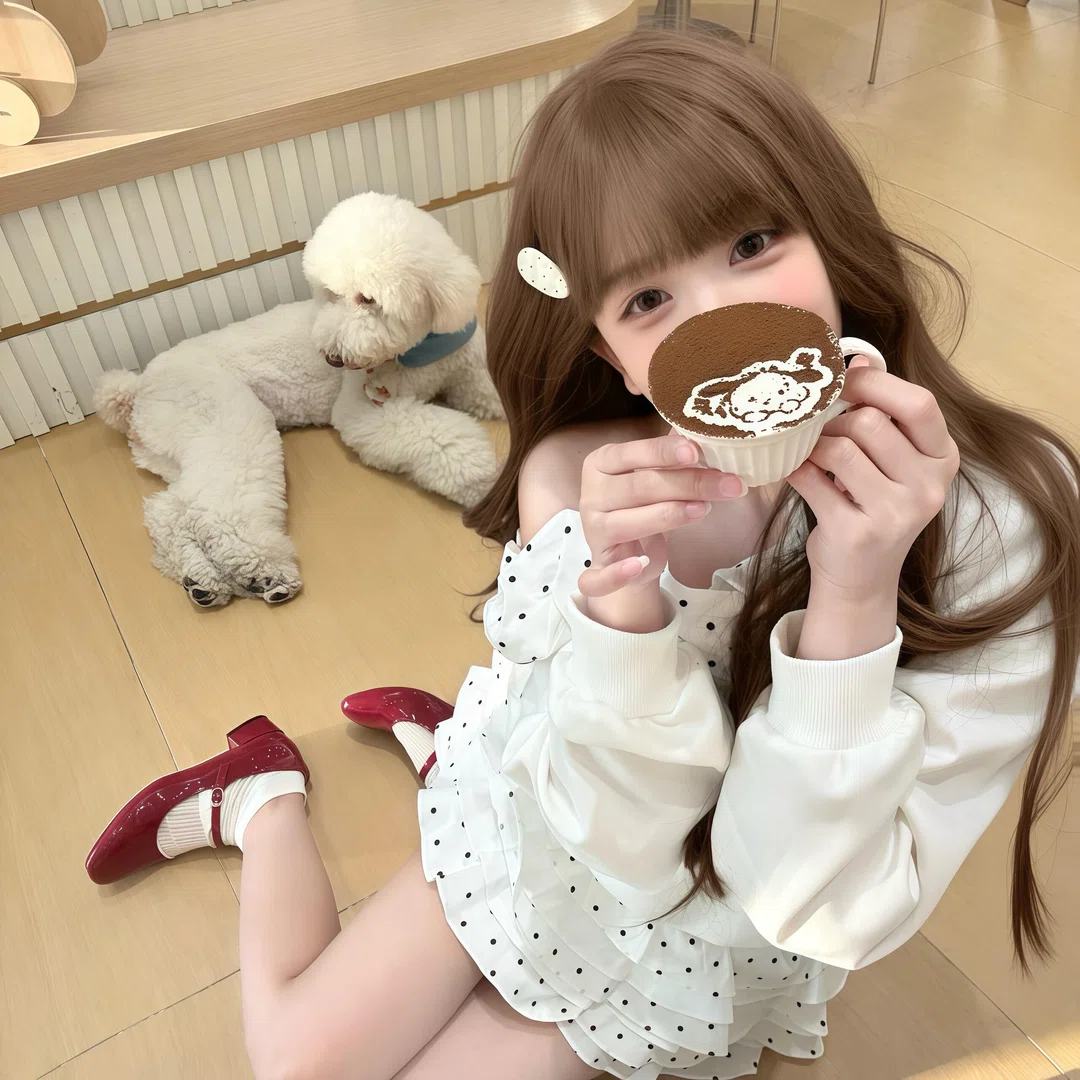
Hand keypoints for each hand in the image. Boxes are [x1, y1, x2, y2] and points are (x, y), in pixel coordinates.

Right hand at [577, 432, 744, 628]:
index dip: (664, 452)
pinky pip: (599, 573)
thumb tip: (704, 434)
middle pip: (639, 487)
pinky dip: (618, 573)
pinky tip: (640, 566)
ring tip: (704, 509)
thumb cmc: (645, 504)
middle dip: (687, 484)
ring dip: (667, 516)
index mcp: (602, 463)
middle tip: (728, 484)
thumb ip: (674, 457)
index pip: (632, 453)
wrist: (628, 551)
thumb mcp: (656, 475)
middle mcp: (592, 494)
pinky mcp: (598, 564)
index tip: (696, 451)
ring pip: (626, 524)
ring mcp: (593, 529)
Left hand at [785, 356, 960, 597]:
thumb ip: (882, 414)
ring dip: (815, 445)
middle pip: (872, 423)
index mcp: (942, 459)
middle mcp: (929, 486)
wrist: (859, 579)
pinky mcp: (858, 532)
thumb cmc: (870, 506)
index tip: (845, 384)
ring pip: (842, 449)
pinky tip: (798, 474)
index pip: (919, 404)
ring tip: (812, 456)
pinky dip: (797, 471)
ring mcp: (897, 514)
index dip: (876, 384)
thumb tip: (858, 360)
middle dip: (836, 421)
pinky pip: (814, 480)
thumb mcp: (890, 461)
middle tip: (822, 433)